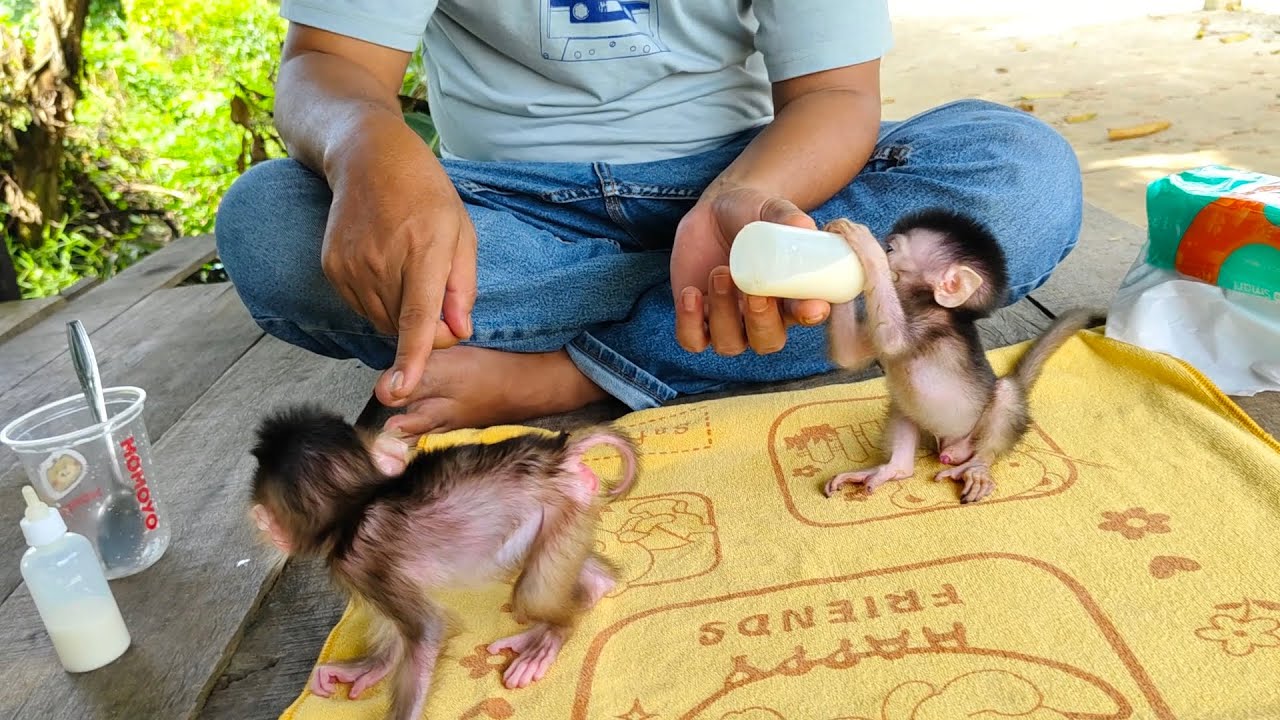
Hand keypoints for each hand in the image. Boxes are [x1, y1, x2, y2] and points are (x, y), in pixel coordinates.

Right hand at [323, 126, 477, 406]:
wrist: (365, 156)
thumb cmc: (425, 192)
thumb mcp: (461, 231)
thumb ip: (462, 286)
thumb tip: (459, 332)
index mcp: (424, 250)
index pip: (417, 317)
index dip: (411, 358)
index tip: (400, 391)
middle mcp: (383, 262)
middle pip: (405, 329)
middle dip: (428, 329)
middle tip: (439, 291)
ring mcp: (351, 266)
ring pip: (383, 323)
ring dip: (402, 314)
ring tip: (408, 267)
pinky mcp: (332, 268)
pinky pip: (361, 308)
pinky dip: (379, 301)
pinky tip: (385, 265)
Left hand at [671, 186, 830, 354]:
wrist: (716, 212)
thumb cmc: (754, 214)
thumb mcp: (771, 211)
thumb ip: (787, 219)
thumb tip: (803, 226)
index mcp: (790, 295)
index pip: (805, 315)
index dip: (809, 316)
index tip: (812, 306)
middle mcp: (762, 316)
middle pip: (767, 341)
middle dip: (762, 322)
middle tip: (756, 293)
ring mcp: (728, 320)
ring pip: (729, 343)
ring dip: (723, 314)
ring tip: (720, 272)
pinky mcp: (696, 318)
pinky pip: (692, 340)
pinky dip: (689, 324)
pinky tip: (691, 293)